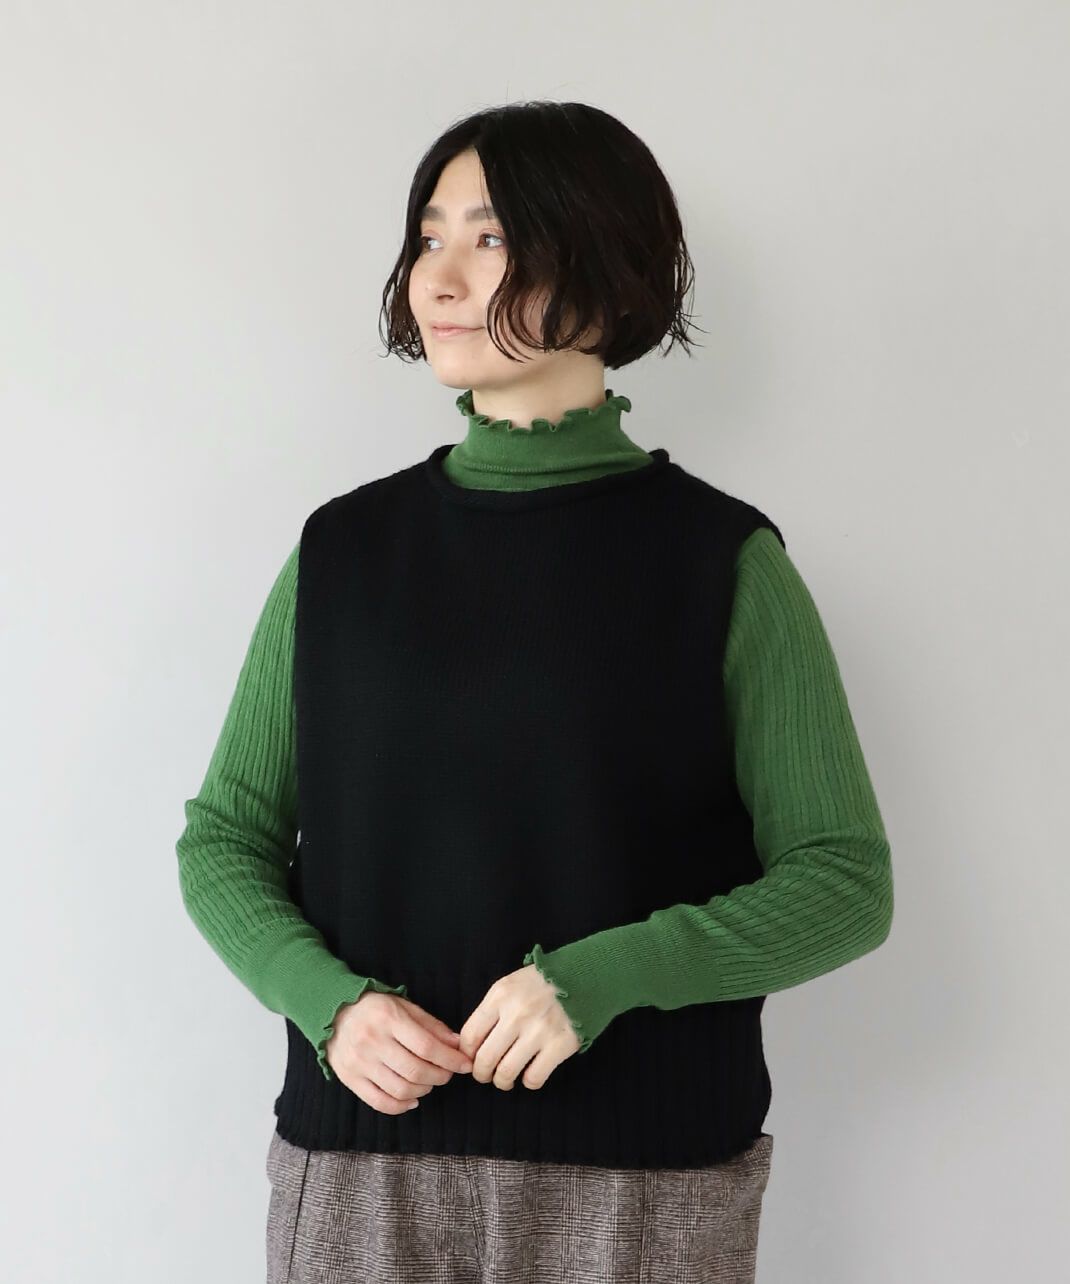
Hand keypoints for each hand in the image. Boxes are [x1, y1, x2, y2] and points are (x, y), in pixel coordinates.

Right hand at [326, 991, 473, 1114]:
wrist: (332, 1012)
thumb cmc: (374, 1008)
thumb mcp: (404, 1006)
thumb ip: (431, 1025)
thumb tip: (457, 1045)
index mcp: (388, 1019)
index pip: (427, 1046)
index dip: (451, 1059)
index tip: (465, 1064)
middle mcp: (372, 1042)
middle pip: (415, 1071)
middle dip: (440, 1076)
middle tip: (448, 1073)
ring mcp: (359, 1063)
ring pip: (400, 1089)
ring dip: (423, 1090)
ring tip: (429, 1082)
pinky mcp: (350, 1079)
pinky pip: (379, 1102)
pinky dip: (401, 1106)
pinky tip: (412, 1099)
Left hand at [458, 963, 581, 1091]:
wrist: (585, 975)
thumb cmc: (544, 982)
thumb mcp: (511, 984)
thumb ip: (493, 1009)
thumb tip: (473, 1043)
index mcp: (500, 995)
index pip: (470, 1035)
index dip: (466, 1054)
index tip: (471, 1059)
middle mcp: (517, 1013)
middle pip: (485, 1058)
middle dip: (481, 1074)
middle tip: (486, 1075)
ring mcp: (539, 1030)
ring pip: (506, 1072)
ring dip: (502, 1081)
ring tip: (505, 1079)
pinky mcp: (560, 1045)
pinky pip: (534, 1078)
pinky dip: (529, 1082)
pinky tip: (530, 1074)